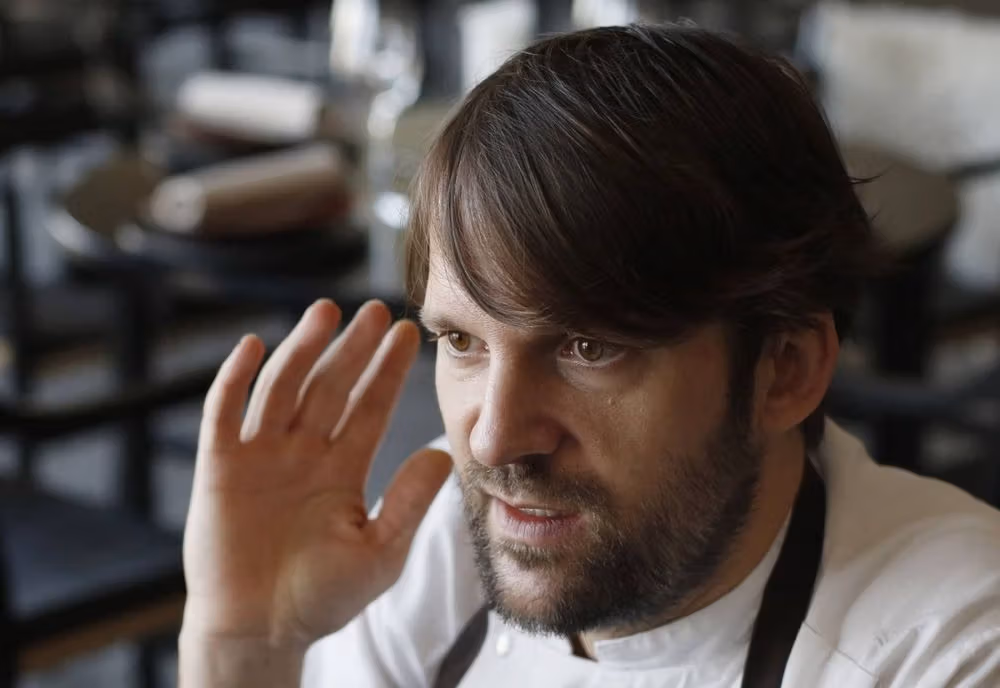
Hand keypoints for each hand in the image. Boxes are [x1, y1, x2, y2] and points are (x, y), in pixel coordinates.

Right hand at [182, 299, 451, 649]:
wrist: (260, 631)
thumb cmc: (321, 598)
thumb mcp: (379, 552)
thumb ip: (408, 503)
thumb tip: (443, 456)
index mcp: (342, 469)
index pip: (369, 408)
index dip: (387, 372)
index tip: (409, 335)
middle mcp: (303, 453)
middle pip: (330, 387)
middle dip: (352, 349)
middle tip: (377, 310)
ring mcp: (261, 456)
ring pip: (283, 388)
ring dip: (301, 348)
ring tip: (326, 311)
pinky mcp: (220, 467)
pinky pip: (224, 414)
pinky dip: (234, 379)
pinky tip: (253, 346)